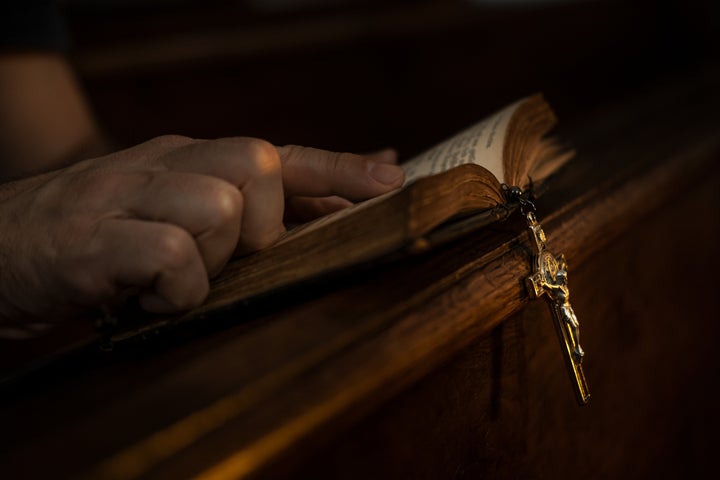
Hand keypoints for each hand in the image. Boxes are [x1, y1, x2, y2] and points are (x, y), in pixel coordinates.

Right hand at [0, 135, 402, 330]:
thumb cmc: (99, 233)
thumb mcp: (174, 209)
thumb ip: (250, 207)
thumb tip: (338, 202)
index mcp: (189, 158)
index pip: (279, 153)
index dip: (339, 171)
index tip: (392, 184)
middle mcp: (163, 164)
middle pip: (257, 166)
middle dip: (262, 225)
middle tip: (225, 258)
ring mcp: (125, 196)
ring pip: (219, 208)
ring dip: (210, 262)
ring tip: (173, 283)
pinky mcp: (93, 241)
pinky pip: (171, 255)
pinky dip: (173, 290)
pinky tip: (147, 300)